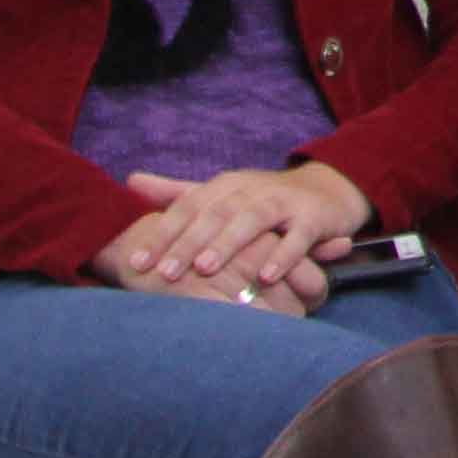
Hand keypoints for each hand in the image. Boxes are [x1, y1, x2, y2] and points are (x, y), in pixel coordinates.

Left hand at [103, 162, 371, 306]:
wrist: (328, 189)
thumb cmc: (264, 199)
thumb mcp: (221, 193)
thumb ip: (177, 191)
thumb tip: (130, 181)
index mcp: (225, 186)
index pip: (187, 208)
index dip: (162, 234)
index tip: (136, 262)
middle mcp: (251, 190)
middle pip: (215, 215)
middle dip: (187, 244)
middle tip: (164, 273)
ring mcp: (283, 202)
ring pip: (252, 221)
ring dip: (228, 244)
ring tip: (205, 269)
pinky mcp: (314, 217)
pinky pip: (298, 237)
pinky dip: (283, 255)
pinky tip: (267, 276)